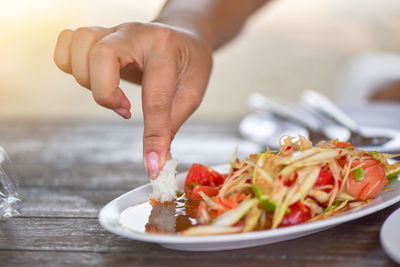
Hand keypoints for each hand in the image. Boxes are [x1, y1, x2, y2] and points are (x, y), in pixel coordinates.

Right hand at [54, 22, 212, 178]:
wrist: (184, 35)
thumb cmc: (190, 63)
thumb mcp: (192, 92)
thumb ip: (171, 124)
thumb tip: (155, 162)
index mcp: (166, 48)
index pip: (155, 97)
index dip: (153, 137)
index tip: (153, 167)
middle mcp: (136, 34)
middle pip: (101, 55)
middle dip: (106, 94)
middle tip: (126, 110)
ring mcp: (114, 31)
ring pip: (79, 46)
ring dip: (87, 79)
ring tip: (112, 94)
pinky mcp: (99, 36)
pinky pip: (67, 42)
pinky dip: (70, 64)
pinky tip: (94, 79)